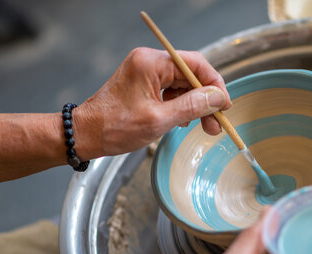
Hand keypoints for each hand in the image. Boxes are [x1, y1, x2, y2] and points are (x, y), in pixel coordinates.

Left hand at [73, 47, 230, 159]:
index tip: (225, 104)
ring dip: (195, 105)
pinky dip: (182, 106)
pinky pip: (171, 91)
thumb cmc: (114, 127)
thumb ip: (192, 107)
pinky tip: (186, 121)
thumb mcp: (159, 120)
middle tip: (216, 122)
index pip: (195, 64)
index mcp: (151, 63)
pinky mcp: (143, 84)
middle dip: (206, 99)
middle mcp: (149, 62)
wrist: (86, 134)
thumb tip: (218, 98)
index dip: (214, 84)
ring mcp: (145, 72)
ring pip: (182, 84)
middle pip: (190, 74)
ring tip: (205, 126)